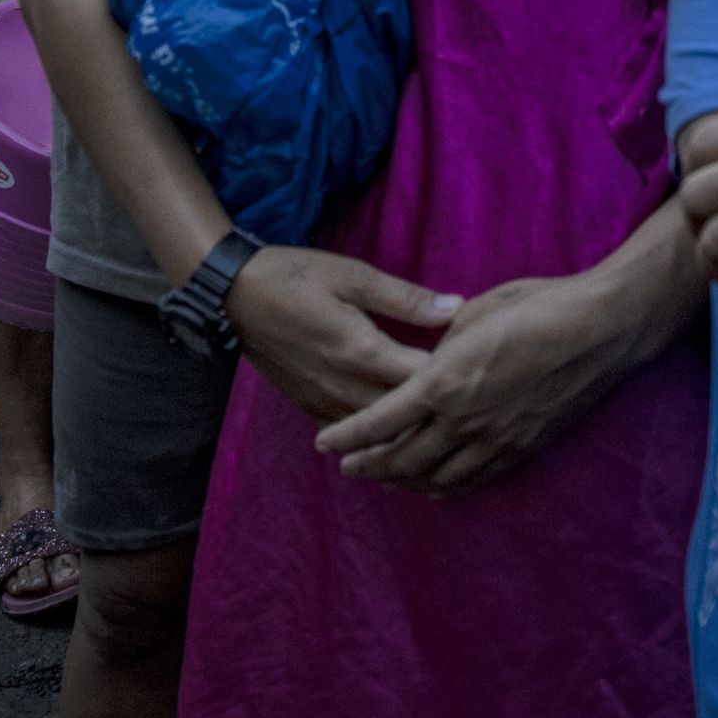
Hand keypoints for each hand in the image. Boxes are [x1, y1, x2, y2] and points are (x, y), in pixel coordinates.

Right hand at [227, 246, 455, 425]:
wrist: (233, 295)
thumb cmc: (295, 276)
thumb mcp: (353, 275)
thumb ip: (406, 298)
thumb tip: (457, 307)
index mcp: (362, 352)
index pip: (424, 380)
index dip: (457, 380)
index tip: (485, 375)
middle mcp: (345, 388)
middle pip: (406, 419)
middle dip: (440, 417)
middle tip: (476, 412)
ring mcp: (325, 404)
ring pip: (380, 437)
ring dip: (412, 436)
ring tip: (448, 435)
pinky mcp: (311, 408)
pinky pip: (353, 437)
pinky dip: (379, 442)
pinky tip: (402, 441)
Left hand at [317, 271, 630, 492]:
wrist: (599, 329)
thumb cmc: (536, 307)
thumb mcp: (473, 315)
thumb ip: (441, 343)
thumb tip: (427, 355)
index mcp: (442, 384)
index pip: (380, 422)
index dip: (348, 437)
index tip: (323, 445)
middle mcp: (462, 421)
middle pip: (402, 460)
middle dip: (370, 466)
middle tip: (349, 468)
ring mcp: (495, 440)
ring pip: (437, 477)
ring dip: (404, 482)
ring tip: (384, 479)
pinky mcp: (522, 448)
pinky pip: (475, 479)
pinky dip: (446, 486)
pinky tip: (436, 486)